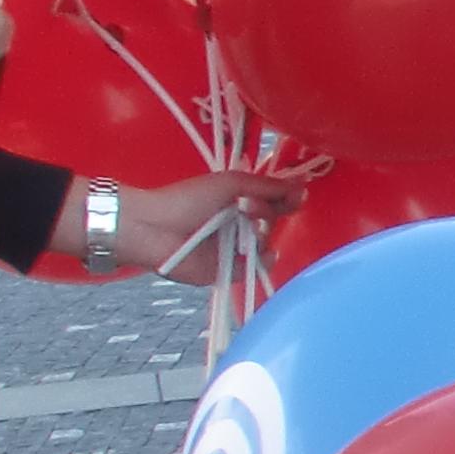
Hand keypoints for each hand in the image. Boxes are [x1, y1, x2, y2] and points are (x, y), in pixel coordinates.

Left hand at [94, 170, 303, 276]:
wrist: (154, 229)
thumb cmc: (187, 200)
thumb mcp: (229, 183)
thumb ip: (265, 185)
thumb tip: (300, 184)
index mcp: (238, 200)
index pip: (274, 199)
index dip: (288, 197)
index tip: (300, 195)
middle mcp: (239, 224)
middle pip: (273, 220)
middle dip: (270, 212)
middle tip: (251, 208)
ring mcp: (234, 248)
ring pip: (268, 243)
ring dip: (262, 234)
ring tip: (245, 229)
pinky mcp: (229, 270)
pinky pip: (258, 267)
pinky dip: (262, 260)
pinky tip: (257, 252)